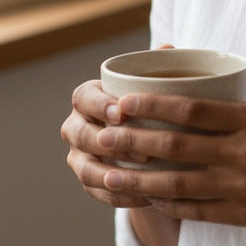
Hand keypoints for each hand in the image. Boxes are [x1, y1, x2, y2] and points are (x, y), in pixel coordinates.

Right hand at [60, 79, 154, 208]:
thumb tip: (168, 48)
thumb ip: (157, 66)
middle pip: (80, 135)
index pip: (84, 97)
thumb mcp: (153, 82)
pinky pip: (99, 194)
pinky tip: (148, 197)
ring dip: (112, 174)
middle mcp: (77, 125)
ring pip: (85, 168)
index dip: (100, 105)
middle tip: (141, 150)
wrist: (146, 135)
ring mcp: (79, 156)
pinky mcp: (89, 183)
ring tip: (141, 178)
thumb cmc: (148, 101)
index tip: (123, 112)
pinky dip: (122, 197)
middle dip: (108, 143)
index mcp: (89, 96)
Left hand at [96, 91, 245, 238]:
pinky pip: (197, 211)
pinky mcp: (245, 215)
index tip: (124, 102)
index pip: (192, 110)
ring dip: (138, 181)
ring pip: (178, 184)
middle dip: (133, 141)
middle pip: (176, 145)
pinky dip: (168, 206)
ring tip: (107, 176)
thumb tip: (212, 84)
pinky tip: (147, 201)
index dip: (153, 105)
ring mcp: (242, 187)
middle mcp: (243, 152)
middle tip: (100, 136)